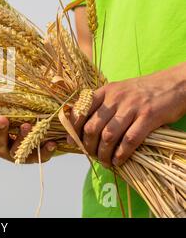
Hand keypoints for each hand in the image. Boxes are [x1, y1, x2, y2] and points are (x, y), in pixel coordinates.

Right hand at [0, 116, 57, 163]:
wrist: (33, 129)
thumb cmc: (12, 114)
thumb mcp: (3, 108)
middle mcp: (0, 147)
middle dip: (0, 130)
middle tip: (2, 119)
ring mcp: (15, 153)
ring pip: (16, 150)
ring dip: (21, 139)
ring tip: (27, 126)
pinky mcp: (31, 158)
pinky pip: (38, 157)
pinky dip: (45, 151)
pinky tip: (51, 142)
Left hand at [69, 62, 185, 167]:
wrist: (173, 83)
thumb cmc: (141, 91)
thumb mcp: (117, 91)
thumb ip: (101, 105)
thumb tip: (84, 128)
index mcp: (105, 91)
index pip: (81, 110)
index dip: (73, 128)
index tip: (71, 141)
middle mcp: (115, 98)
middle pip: (92, 127)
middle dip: (88, 145)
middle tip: (90, 154)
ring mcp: (131, 107)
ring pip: (108, 136)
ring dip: (103, 153)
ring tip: (104, 161)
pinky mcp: (148, 117)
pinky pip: (130, 140)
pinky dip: (121, 154)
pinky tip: (118, 161)